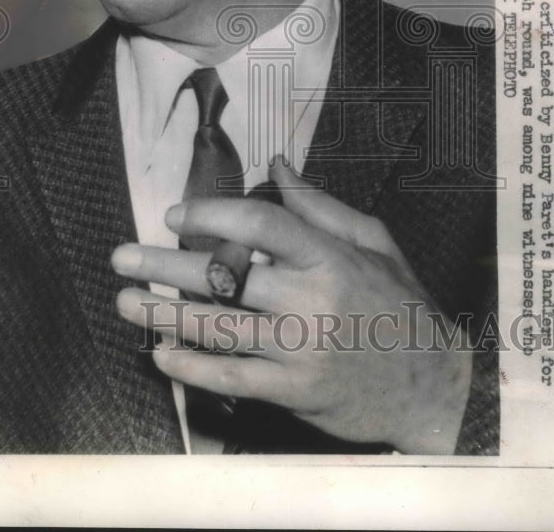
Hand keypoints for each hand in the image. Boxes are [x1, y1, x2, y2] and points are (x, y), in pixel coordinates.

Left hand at [112, 164, 472, 453]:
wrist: (431, 386)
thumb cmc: (400, 304)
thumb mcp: (372, 241)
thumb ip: (319, 205)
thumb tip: (276, 163)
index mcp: (329, 255)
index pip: (260, 225)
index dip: (211, 214)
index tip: (174, 215)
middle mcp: (310, 299)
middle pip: (225, 276)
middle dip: (165, 264)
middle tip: (121, 257)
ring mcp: (300, 349)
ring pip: (218, 327)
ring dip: (163, 313)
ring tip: (124, 301)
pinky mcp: (294, 391)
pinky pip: (232, 377)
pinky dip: (193, 367)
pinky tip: (161, 354)